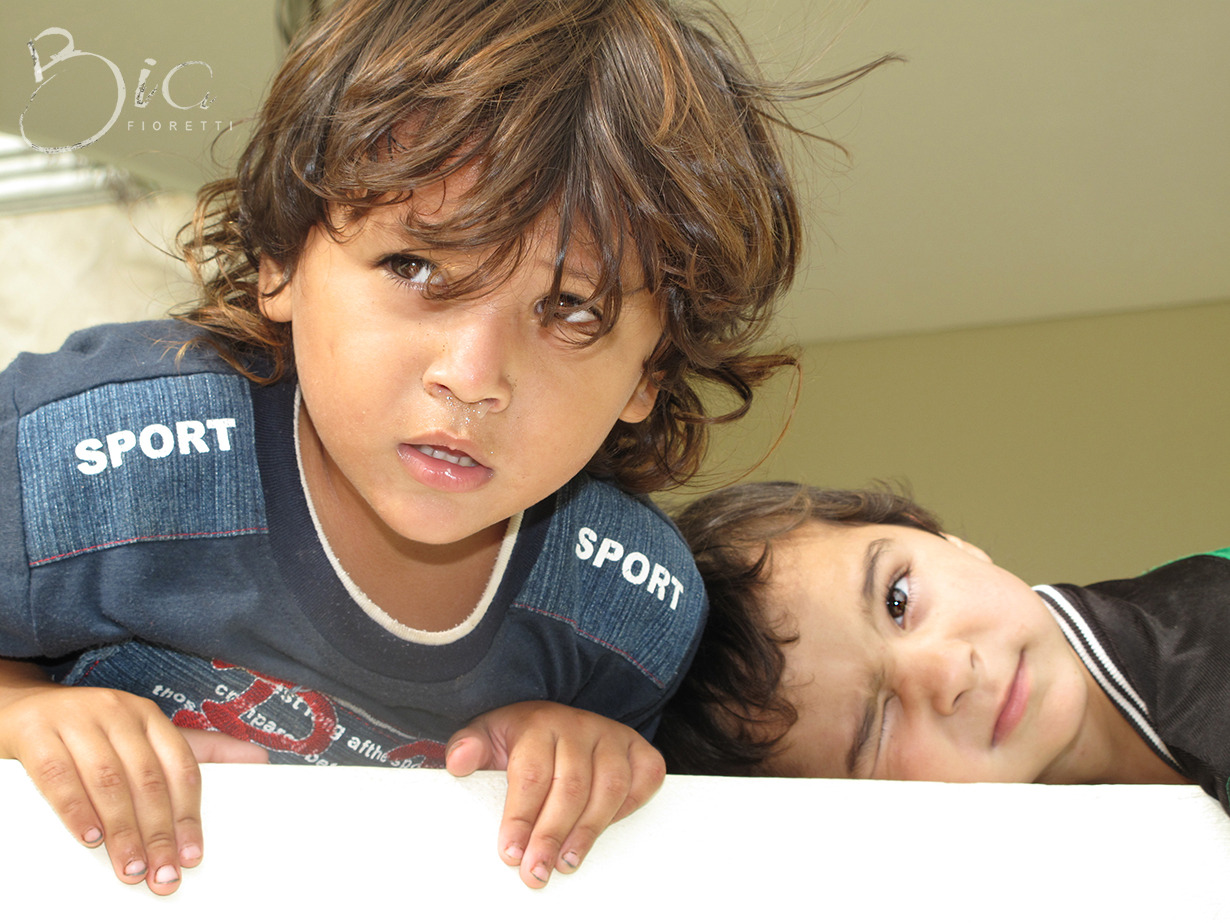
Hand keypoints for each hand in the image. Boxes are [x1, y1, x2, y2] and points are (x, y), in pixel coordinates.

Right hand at [0, 659, 260, 895]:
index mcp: (149, 716)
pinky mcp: (36, 732)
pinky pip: (58, 775)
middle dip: (158, 833)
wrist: (19, 707)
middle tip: (161, 874)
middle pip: (147, 780)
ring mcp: (77, 719)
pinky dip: (75, 809)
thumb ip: (196, 751)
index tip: (192, 855)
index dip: (189, 814)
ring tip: (130, 867)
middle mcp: (118, 712)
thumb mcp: (141, 737)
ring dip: (121, 830)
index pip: (180, 767)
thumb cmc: (90, 732)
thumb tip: (260, 758)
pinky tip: (87, 837)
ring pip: (108, 780)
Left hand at [445, 701, 664, 888]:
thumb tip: (459, 761)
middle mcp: (579, 726)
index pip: (532, 774)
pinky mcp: (638, 747)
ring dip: (589, 831)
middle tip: (536, 871)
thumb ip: (467, 748)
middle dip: (552, 835)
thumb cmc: (519, 736)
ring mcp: (612, 736)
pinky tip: (606, 830)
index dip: (521, 817)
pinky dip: (631, 806)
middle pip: (571, 787)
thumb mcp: (486, 735)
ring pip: (610, 787)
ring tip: (566, 862)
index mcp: (539, 723)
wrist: (553, 717)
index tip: (510, 852)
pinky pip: (646, 778)